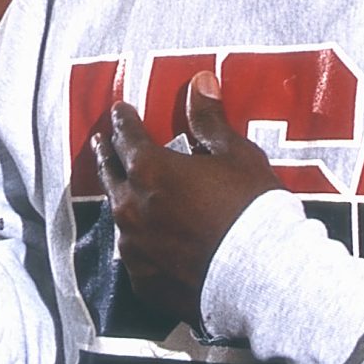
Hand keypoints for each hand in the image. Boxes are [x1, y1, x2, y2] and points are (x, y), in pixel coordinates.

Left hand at [93, 71, 283, 322]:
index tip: (120, 110)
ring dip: (123, 200)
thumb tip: (200, 81)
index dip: (124, 121)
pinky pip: (136, 256)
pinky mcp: (144, 281)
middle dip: (107, 154)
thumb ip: (210, 121)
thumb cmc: (252, 210)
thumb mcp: (237, 156)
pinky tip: (149, 243)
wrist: (263, 278)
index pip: (127, 136)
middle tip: (101, 141)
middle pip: (110, 173)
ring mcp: (134, 248)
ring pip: (120, 217)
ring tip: (124, 193)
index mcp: (150, 170)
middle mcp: (131, 207)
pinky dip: (142, 244)